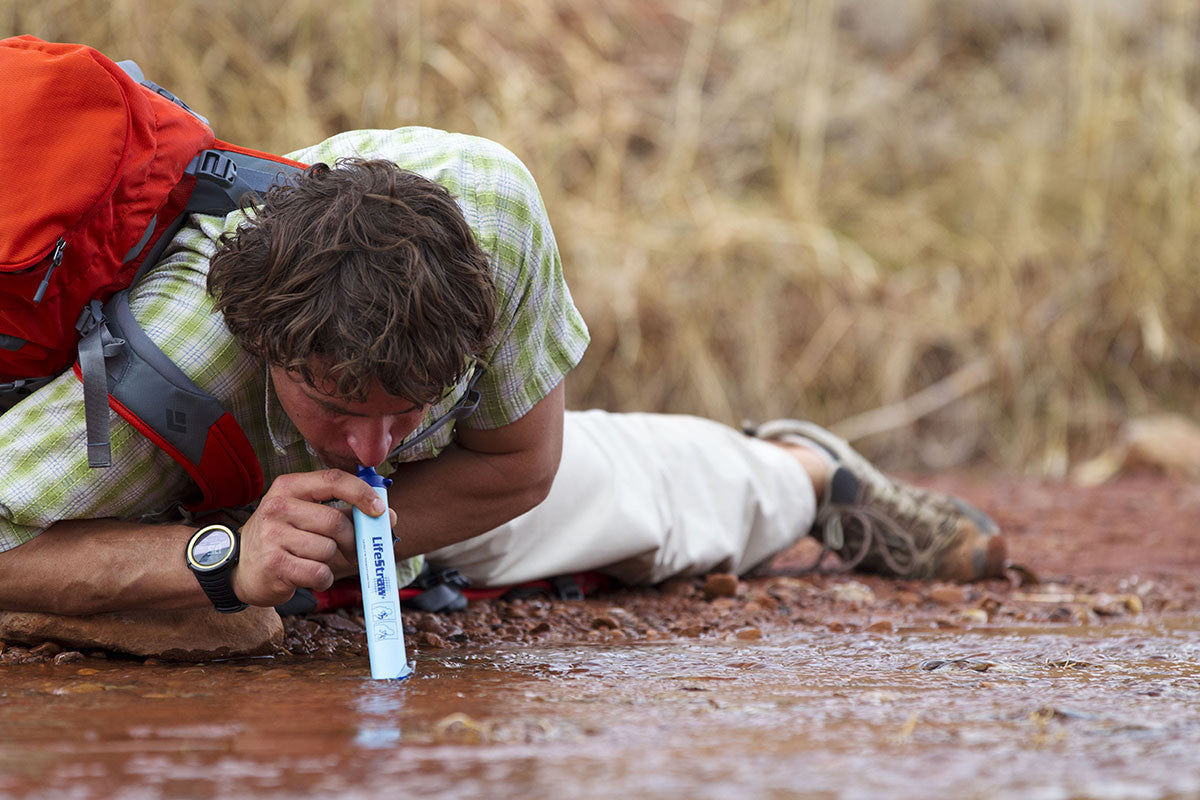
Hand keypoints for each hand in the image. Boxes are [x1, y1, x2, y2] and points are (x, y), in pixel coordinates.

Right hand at [231, 469, 395, 606]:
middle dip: (352, 539)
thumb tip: (388, 516)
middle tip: (352, 550)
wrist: (239, 567)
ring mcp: (273, 536)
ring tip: (313, 560)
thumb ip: (345, 512)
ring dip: (331, 560)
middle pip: (335, 521)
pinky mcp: (274, 564)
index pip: (333, 479)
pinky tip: (308, 575)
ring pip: (328, 548)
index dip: (362, 493)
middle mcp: (277, 506)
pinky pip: (319, 572)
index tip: (380, 509)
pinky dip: (323, 578)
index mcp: (288, 486)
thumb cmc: (282, 538)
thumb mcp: (305, 515)